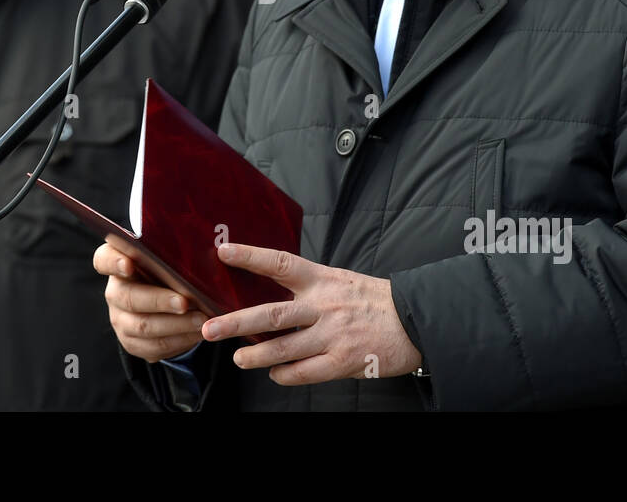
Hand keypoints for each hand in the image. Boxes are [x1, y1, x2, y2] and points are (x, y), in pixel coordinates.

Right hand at [93, 240, 208, 361]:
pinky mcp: (132, 342)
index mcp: (118, 263)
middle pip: (129, 297)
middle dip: (159, 300)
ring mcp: (121, 319)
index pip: (104, 260)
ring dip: (175, 325)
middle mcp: (115, 292)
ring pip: (143, 326)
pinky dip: (179, 341)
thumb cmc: (169, 270)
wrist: (167, 303)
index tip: (129, 264)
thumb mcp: (169, 257)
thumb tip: (204, 252)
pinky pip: (154, 346)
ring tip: (200, 320)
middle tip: (184, 302)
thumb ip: (174, 252)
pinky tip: (197, 333)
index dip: (114, 263)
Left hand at [201, 242, 422, 384]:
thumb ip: (310, 287)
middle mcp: (324, 306)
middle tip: (209, 329)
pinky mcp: (343, 361)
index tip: (222, 252)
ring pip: (284, 348)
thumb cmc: (375, 300)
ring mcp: (333, 335)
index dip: (250, 256)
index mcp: (322, 280)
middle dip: (236, 323)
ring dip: (256, 357)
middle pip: (272, 314)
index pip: (280, 263)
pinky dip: (285, 375)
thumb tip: (271, 290)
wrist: (417, 319)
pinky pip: (306, 372)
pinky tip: (275, 374)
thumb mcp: (341, 280)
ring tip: (237, 359)